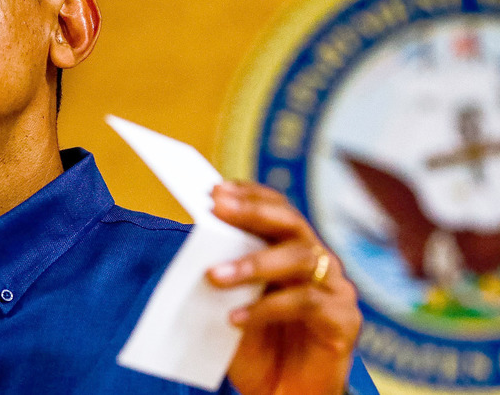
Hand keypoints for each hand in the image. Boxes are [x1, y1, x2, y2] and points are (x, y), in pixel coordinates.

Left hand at [207, 182, 360, 394]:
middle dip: (252, 211)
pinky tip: (235, 318)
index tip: (214, 190)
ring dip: (253, 263)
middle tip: (216, 207)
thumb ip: (222, 275)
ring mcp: (335, 289)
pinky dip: (266, 308)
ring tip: (214, 276)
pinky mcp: (344, 321)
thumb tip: (192, 243)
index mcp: (292, 249)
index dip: (249, 195)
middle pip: (291, 223)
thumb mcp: (231, 304)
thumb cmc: (257, 346)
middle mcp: (318, 261)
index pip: (276, 208)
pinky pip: (306, 303)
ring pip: (299, 258)